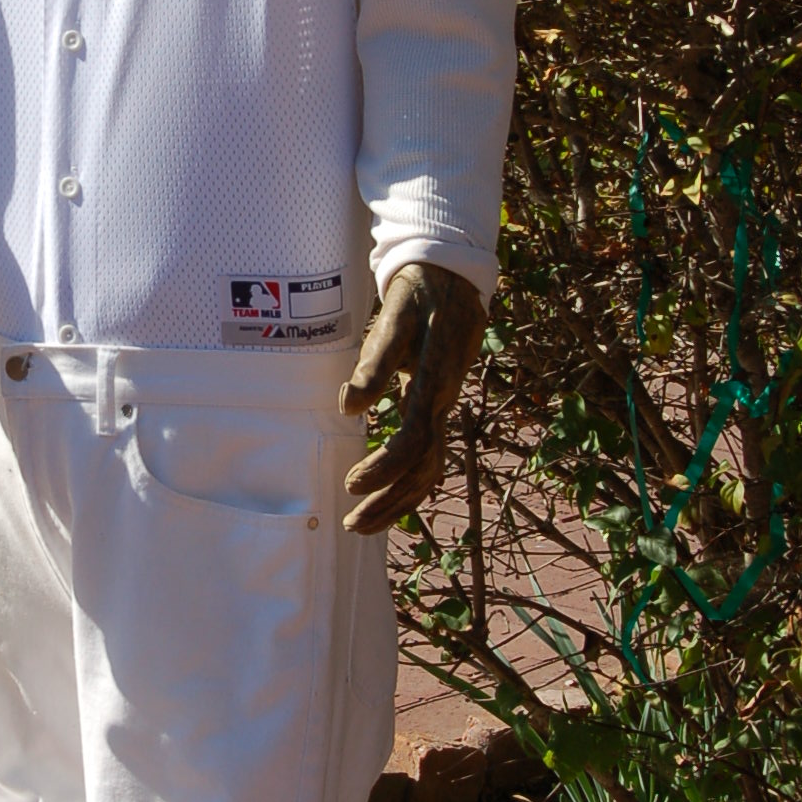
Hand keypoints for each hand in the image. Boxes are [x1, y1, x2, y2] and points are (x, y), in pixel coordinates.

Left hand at [338, 263, 485, 534]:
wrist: (451, 276)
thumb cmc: (416, 296)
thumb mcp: (393, 319)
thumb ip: (374, 364)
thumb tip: (349, 409)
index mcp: (436, 383)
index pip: (415, 441)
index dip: (384, 468)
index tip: (351, 485)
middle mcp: (445, 401)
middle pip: (426, 469)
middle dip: (391, 502)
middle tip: (352, 526)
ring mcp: (445, 405)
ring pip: (430, 468)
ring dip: (398, 501)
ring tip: (362, 523)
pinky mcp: (438, 404)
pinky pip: (429, 454)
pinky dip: (407, 482)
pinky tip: (385, 496)